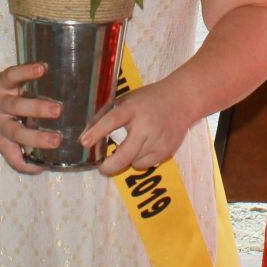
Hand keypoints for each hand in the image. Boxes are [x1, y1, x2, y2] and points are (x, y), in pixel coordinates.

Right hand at [0, 61, 62, 174]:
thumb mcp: (3, 83)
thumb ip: (23, 85)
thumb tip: (61, 85)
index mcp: (0, 87)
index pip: (12, 76)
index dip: (26, 72)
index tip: (43, 68)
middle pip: (16, 107)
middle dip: (37, 108)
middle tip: (58, 110)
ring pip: (16, 133)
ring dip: (37, 138)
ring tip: (56, 140)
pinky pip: (11, 157)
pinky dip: (26, 164)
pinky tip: (42, 166)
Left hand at [80, 79, 196, 176]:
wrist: (182, 100)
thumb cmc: (150, 99)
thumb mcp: (129, 100)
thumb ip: (113, 114)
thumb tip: (89, 134)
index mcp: (134, 108)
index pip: (113, 120)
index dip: (97, 132)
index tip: (84, 142)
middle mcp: (146, 125)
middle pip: (124, 154)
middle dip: (109, 166)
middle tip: (102, 167)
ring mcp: (157, 140)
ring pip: (133, 162)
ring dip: (127, 159)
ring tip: (131, 146)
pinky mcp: (166, 150)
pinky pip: (145, 164)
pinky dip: (139, 160)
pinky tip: (144, 147)